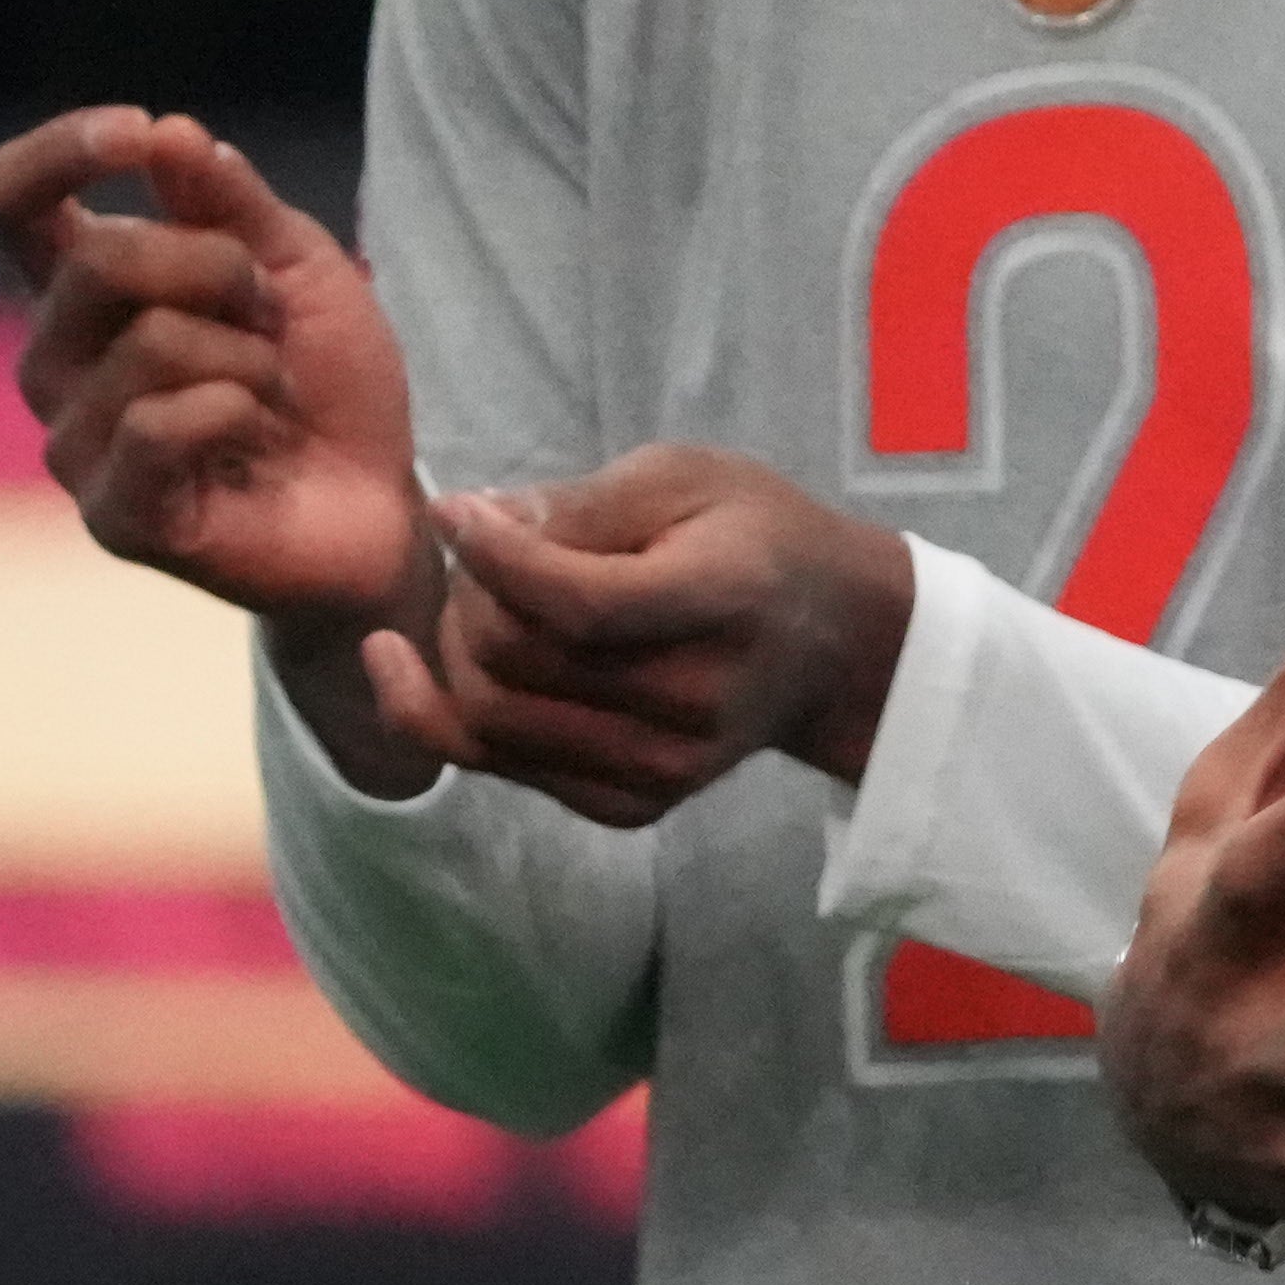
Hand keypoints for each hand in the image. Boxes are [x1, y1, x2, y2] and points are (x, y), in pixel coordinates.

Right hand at [0, 107, 427, 639]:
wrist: (380, 501)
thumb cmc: (327, 380)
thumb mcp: (296, 264)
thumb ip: (229, 200)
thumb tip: (168, 133)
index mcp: (81, 289)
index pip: (7, 201)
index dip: (59, 153)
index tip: (138, 134)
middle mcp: (55, 361)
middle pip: (99, 261)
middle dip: (220, 269)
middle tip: (272, 317)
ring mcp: (74, 442)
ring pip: (152, 344)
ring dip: (250, 357)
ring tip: (272, 398)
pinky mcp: (114, 514)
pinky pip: (162, 424)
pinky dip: (238, 414)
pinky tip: (255, 440)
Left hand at [360, 446, 913, 829]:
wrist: (831, 644)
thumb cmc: (752, 541)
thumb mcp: (683, 479)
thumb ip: (579, 504)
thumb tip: (468, 522)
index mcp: (723, 600)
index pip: (577, 603)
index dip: (493, 558)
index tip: (453, 512)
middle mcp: (697, 700)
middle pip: (514, 664)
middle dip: (466, 598)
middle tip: (481, 556)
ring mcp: (668, 767)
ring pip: (492, 723)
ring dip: (454, 657)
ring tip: (480, 605)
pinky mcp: (637, 804)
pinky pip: (505, 768)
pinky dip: (462, 716)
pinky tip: (465, 663)